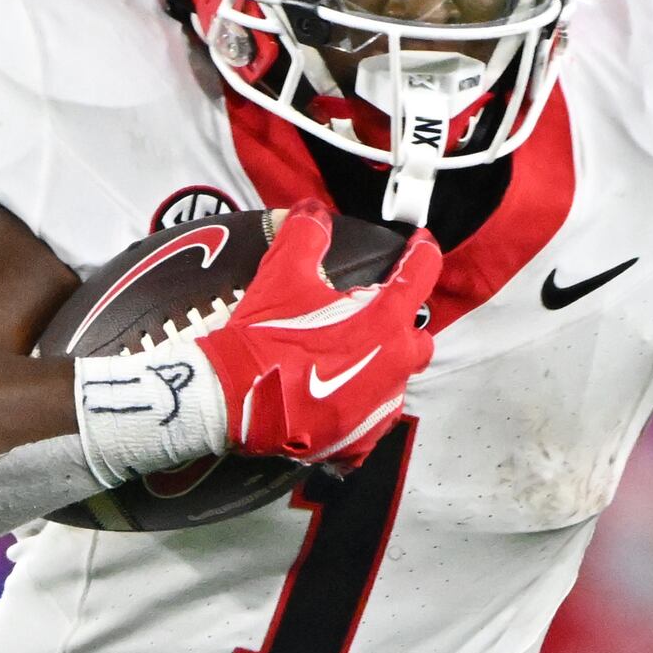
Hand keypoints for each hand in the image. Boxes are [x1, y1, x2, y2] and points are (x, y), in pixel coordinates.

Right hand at [200, 207, 442, 464]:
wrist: (230, 400)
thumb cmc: (264, 336)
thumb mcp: (281, 274)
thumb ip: (306, 235)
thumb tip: (313, 211)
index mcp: (385, 320)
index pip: (421, 274)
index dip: (421, 253)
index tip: (419, 244)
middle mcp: (394, 365)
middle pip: (416, 338)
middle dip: (399, 326)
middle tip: (368, 318)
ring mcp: (378, 408)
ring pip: (394, 382)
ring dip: (378, 369)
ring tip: (346, 362)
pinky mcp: (359, 441)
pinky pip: (371, 423)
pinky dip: (358, 410)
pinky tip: (334, 402)